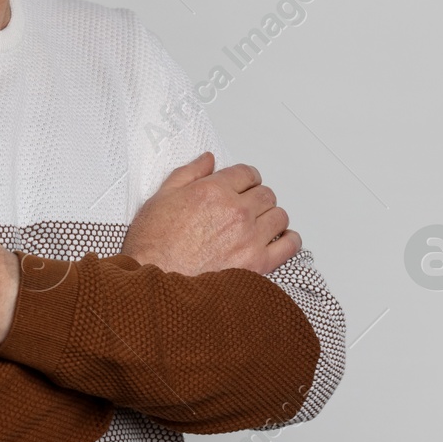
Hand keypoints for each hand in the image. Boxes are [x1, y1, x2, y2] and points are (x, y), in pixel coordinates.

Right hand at [122, 152, 301, 275]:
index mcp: (214, 191)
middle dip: (257, 197)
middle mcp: (236, 211)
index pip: (247, 173)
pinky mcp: (257, 263)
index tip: (245, 185)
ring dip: (272, 217)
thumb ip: (189, 173)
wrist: (155, 282)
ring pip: (279, 216)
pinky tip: (280, 240)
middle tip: (248, 207)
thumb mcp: (162, 197)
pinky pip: (289, 246)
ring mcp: (249, 238)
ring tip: (261, 224)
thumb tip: (208, 160)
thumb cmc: (153, 245)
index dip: (246, 178)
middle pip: (266, 194)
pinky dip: (289, 241)